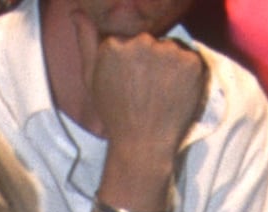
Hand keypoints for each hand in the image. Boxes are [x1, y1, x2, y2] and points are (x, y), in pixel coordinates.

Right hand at [72, 11, 204, 153]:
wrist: (142, 142)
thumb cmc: (113, 112)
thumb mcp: (91, 77)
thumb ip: (86, 41)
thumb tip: (76, 12)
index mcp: (115, 44)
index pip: (128, 42)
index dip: (130, 63)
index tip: (128, 84)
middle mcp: (141, 42)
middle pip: (151, 42)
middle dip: (150, 60)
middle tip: (144, 89)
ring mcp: (168, 51)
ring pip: (170, 49)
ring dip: (169, 65)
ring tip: (160, 91)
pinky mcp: (191, 61)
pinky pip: (190, 58)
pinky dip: (186, 73)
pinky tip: (175, 91)